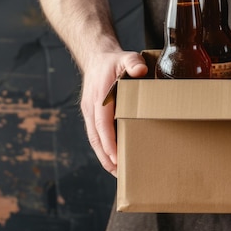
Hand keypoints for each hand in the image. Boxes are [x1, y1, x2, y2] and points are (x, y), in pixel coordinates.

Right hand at [79, 51, 147, 176]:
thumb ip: (133, 62)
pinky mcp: (93, 113)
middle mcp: (91, 107)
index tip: (117, 157)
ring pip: (94, 139)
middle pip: (95, 138)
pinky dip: (103, 147)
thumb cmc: (114, 60)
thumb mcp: (126, 57)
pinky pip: (96, 134)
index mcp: (99, 97)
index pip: (102, 124)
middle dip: (106, 157)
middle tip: (119, 174)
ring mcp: (90, 111)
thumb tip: (140, 70)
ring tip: (117, 172)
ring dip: (104, 156)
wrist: (97, 57)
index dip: (109, 142)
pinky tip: (114, 156)